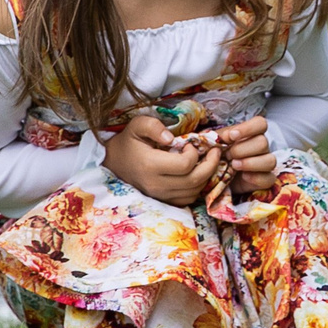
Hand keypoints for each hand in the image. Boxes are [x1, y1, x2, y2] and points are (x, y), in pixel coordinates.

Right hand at [101, 112, 224, 206]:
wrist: (113, 163)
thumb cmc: (128, 142)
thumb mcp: (136, 126)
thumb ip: (153, 126)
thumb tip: (171, 137)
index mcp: (150, 165)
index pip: (185, 165)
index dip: (194, 153)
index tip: (191, 144)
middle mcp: (156, 185)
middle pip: (194, 181)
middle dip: (211, 165)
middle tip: (214, 152)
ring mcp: (159, 196)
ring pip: (194, 192)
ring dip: (206, 177)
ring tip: (207, 161)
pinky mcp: (162, 201)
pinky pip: (187, 200)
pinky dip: (198, 188)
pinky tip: (197, 174)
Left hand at [216, 115, 279, 195]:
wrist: (213, 177)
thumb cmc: (215, 156)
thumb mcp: (213, 144)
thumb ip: (218, 137)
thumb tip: (226, 136)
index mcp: (251, 134)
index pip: (260, 124)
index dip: (248, 128)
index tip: (231, 136)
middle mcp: (261, 147)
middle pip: (263, 142)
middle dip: (242, 149)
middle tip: (227, 155)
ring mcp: (265, 164)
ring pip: (271, 160)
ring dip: (250, 163)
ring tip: (234, 165)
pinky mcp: (264, 180)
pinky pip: (269, 179)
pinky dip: (256, 178)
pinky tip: (243, 176)